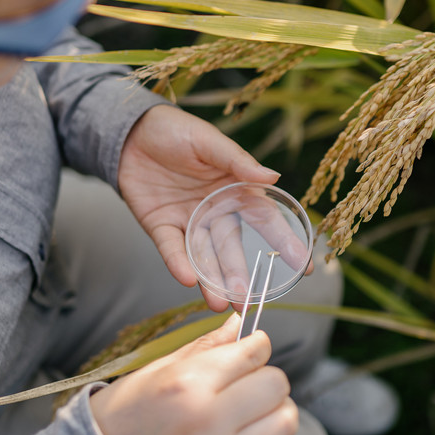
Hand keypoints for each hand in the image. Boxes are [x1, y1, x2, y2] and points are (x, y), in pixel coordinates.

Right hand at [89, 314, 298, 434]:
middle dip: (267, 374)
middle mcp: (210, 421)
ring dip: (275, 407)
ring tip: (253, 406)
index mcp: (189, 385)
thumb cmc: (124, 416)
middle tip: (249, 377)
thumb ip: (205, 347)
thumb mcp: (157, 370)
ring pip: (285, 421)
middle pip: (276, 384)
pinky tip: (246, 431)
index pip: (252, 354)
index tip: (252, 346)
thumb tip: (238, 325)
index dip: (257, 344)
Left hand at [118, 105, 279, 310]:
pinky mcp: (160, 226)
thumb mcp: (208, 141)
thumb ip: (236, 161)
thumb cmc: (176, 130)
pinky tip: (188, 280)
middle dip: (240, 275)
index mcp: (235, 190)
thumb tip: (272, 176)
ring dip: (210, 280)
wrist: (130, 131)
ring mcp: (188, 221)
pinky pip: (170, 248)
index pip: (265, 220)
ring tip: (219, 304)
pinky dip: (177, 263)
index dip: (284, 242)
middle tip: (249, 301)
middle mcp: (215, 211)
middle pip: (231, 248)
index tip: (303, 267)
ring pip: (203, 256)